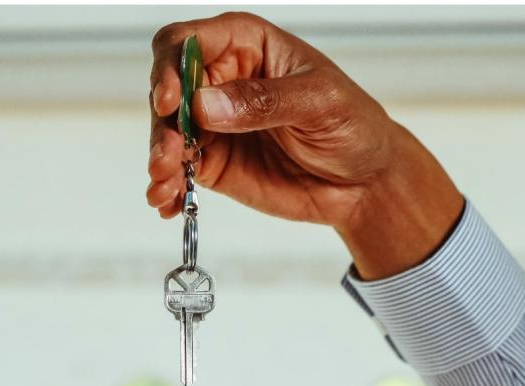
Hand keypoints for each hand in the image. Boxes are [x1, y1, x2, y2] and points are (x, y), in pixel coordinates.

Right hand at [148, 12, 463, 279]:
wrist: (365, 182)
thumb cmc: (353, 125)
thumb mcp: (319, 102)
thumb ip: (264, 101)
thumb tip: (206, 104)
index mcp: (246, 45)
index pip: (187, 42)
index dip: (170, 67)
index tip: (173, 102)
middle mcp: (220, 80)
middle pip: (167, 89)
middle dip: (163, 124)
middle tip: (169, 157)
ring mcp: (213, 123)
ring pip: (167, 133)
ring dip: (160, 158)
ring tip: (166, 185)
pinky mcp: (213, 162)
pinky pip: (178, 170)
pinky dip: (168, 186)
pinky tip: (168, 203)